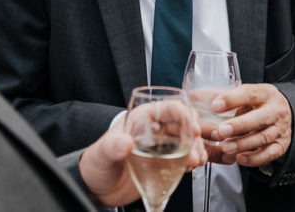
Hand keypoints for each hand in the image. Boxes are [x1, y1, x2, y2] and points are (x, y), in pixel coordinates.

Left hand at [78, 113, 206, 207]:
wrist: (99, 188)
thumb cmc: (98, 163)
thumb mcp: (103, 153)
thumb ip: (112, 146)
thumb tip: (125, 143)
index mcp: (142, 117)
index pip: (169, 107)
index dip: (185, 115)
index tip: (193, 128)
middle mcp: (155, 129)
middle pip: (184, 123)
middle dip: (194, 135)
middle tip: (195, 151)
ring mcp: (163, 146)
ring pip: (188, 140)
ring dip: (196, 149)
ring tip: (194, 161)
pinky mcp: (166, 163)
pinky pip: (185, 157)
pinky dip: (193, 160)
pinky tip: (192, 166)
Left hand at [210, 83, 291, 167]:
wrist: (286, 113)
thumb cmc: (260, 104)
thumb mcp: (246, 94)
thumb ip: (223, 96)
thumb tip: (195, 96)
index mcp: (265, 93)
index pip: (249, 94)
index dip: (232, 100)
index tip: (215, 106)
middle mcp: (275, 111)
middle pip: (260, 118)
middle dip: (239, 125)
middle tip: (221, 131)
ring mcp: (280, 129)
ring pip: (263, 138)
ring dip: (243, 144)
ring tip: (226, 147)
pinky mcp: (281, 146)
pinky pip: (269, 154)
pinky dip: (254, 158)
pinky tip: (240, 158)